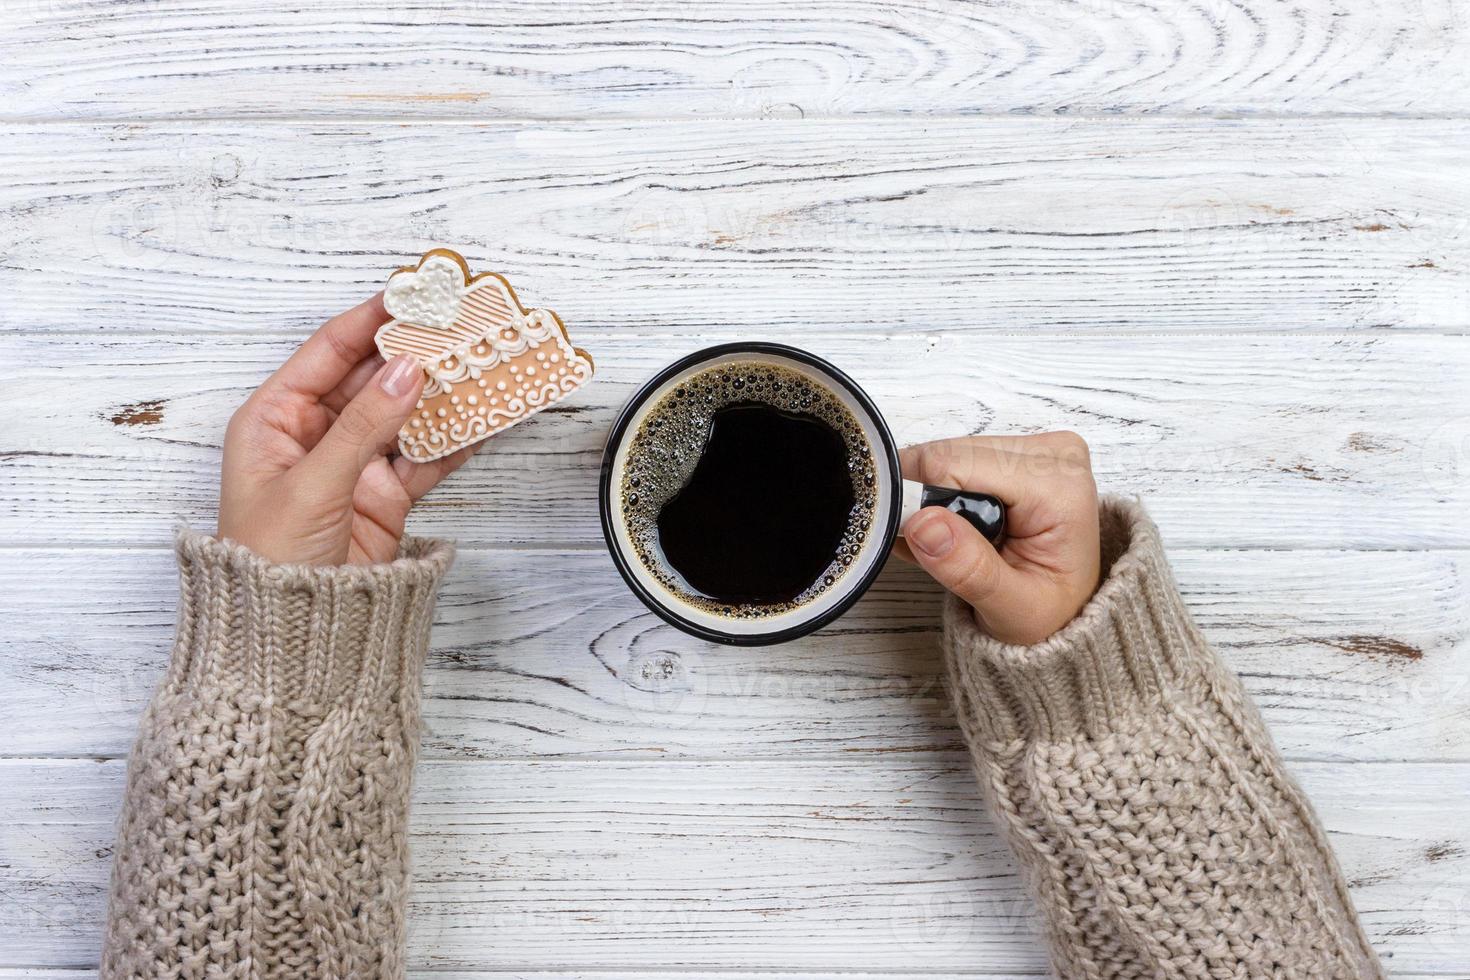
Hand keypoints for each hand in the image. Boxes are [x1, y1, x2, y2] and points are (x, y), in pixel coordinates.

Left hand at [218, 294, 478, 565]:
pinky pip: (425, 457)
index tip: (408, 296)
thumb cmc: (271, 560)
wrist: (293, 633)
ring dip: (439, 392)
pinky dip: (453, 440)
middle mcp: (314, 434)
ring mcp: (353, 464)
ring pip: (404, 414)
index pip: (327, 353)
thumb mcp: (313, 485)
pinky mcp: (385, 495)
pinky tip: (481, 418)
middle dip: (413, 353)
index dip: (368, 322)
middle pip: (371, 377)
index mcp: (274, 419)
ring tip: (478, 363)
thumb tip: (405, 371)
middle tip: (456, 326)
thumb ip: (364, 426)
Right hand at [895, 432, 1100, 645]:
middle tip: (927, 548)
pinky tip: (953, 529)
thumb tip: (923, 524)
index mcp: (1057, 487)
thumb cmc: (1050, 613)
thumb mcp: (1012, 609)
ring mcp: (1035, 449)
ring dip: (931, 500)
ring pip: (944, 455)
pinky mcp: (1018, 452)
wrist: (1069, 613)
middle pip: (947, 455)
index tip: (910, 540)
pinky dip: (942, 495)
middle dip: (925, 502)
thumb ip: (968, 568)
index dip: (919, 500)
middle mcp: (1051, 456)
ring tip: (944, 545)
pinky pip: (956, 459)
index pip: (955, 465)